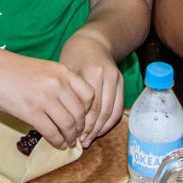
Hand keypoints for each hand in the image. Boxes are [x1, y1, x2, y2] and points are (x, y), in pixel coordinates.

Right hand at [0, 47, 92, 147]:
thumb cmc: (14, 70)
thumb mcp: (44, 69)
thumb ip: (59, 83)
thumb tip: (70, 107)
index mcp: (62, 72)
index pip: (89, 95)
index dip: (89, 111)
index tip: (82, 118)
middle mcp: (57, 84)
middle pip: (80, 113)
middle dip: (80, 128)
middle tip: (77, 135)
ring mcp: (45, 98)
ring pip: (68, 125)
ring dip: (70, 137)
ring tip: (68, 142)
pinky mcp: (31, 112)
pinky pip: (52, 132)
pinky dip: (58, 141)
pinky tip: (58, 143)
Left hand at [57, 30, 122, 147]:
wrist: (94, 40)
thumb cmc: (73, 54)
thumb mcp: (65, 69)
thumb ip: (66, 92)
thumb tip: (60, 120)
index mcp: (93, 72)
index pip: (90, 106)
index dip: (82, 123)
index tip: (72, 135)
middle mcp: (108, 76)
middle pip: (102, 111)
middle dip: (91, 129)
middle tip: (81, 141)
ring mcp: (117, 79)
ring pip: (112, 112)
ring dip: (101, 129)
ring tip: (89, 139)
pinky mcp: (122, 83)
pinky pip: (119, 108)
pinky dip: (110, 122)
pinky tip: (99, 130)